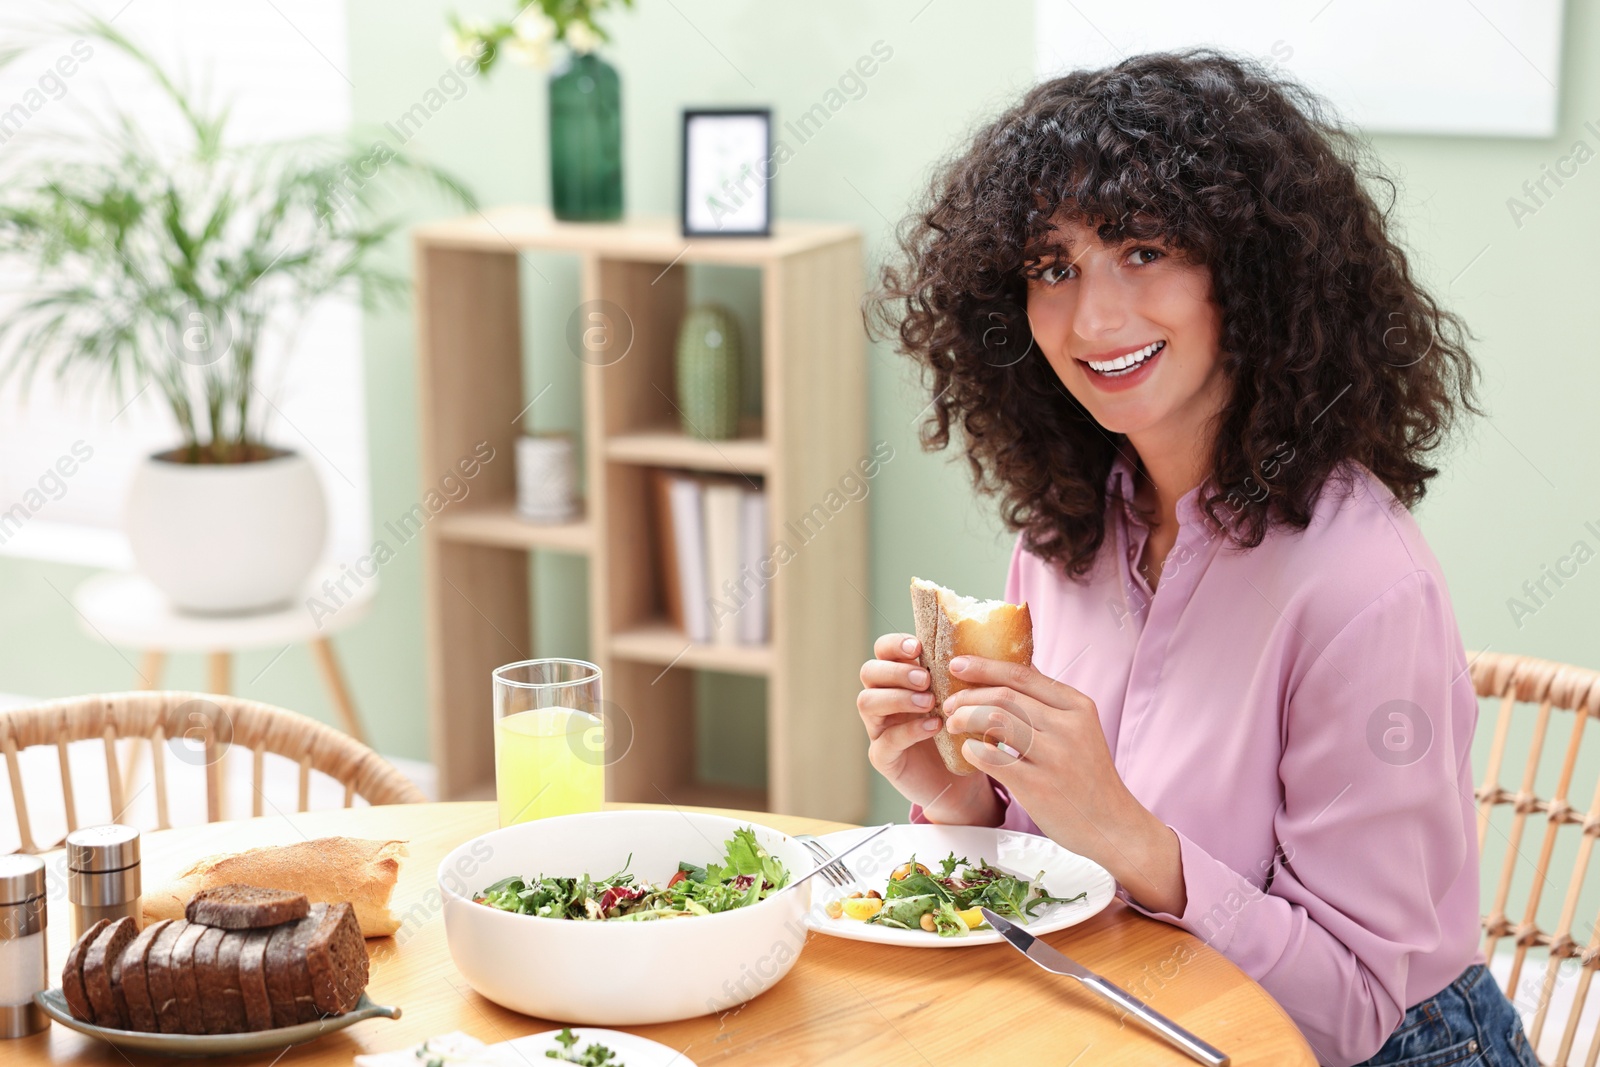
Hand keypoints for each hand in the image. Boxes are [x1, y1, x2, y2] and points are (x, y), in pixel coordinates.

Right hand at [856, 633, 1001, 824]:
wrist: (962, 779)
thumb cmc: (964, 729)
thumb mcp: (965, 696)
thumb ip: (964, 672)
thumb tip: (991, 638)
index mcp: (901, 678)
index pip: (882, 650)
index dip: (894, 644)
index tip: (918, 647)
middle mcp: (884, 698)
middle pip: (869, 671)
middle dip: (896, 671)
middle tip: (926, 679)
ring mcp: (879, 728)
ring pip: (866, 702)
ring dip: (897, 697)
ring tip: (930, 701)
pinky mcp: (883, 756)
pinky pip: (885, 740)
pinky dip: (909, 730)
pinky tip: (934, 726)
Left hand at [942, 654, 1186, 914]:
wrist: (1113, 827)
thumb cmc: (1088, 778)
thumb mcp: (1079, 731)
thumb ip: (1048, 706)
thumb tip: (1004, 679)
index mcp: (1077, 706)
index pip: (1022, 674)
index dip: (983, 667)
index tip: (956, 666)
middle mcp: (1068, 726)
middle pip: (1004, 694)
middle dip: (968, 696)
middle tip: (949, 705)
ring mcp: (1055, 756)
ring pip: (995, 719)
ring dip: (965, 717)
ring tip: (953, 725)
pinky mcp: (1039, 786)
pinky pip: (993, 758)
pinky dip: (973, 750)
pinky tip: (969, 752)